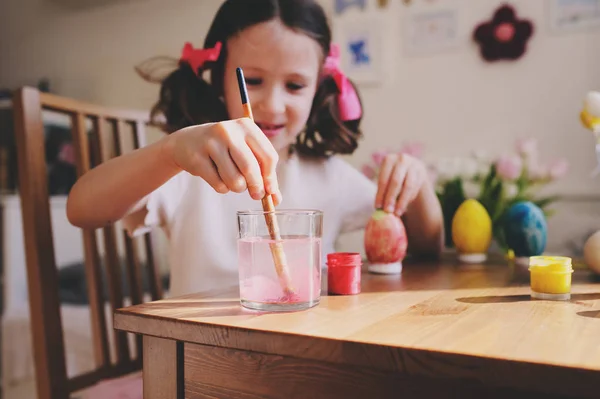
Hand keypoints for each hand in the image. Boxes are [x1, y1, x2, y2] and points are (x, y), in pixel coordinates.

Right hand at [162, 118, 281, 203]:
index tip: (270, 190)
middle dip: (256, 187)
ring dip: (237, 188)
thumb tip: (276, 199)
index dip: (271, 177)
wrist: (187, 142)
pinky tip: (217, 177)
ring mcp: (211, 143)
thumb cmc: (224, 149)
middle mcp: (229, 131)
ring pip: (235, 180)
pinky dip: (223, 188)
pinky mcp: (197, 158)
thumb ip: (262, 173)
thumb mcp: (244, 152)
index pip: (268, 155)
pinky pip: (219, 184)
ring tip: (233, 181)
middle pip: (251, 168)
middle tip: (256, 195)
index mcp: (246, 126)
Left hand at [375, 153, 427, 215]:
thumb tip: (379, 209)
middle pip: (396, 182)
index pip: (383, 179)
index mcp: (388, 160)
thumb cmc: (393, 177)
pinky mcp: (422, 173)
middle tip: (388, 211)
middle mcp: (402, 160)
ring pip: (408, 186)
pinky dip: (408, 199)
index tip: (377, 207)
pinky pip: (415, 189)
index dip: (380, 194)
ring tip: (397, 213)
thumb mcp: (386, 179)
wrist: (411, 169)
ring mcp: (414, 165)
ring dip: (402, 201)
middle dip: (391, 198)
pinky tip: (403, 206)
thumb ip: (383, 191)